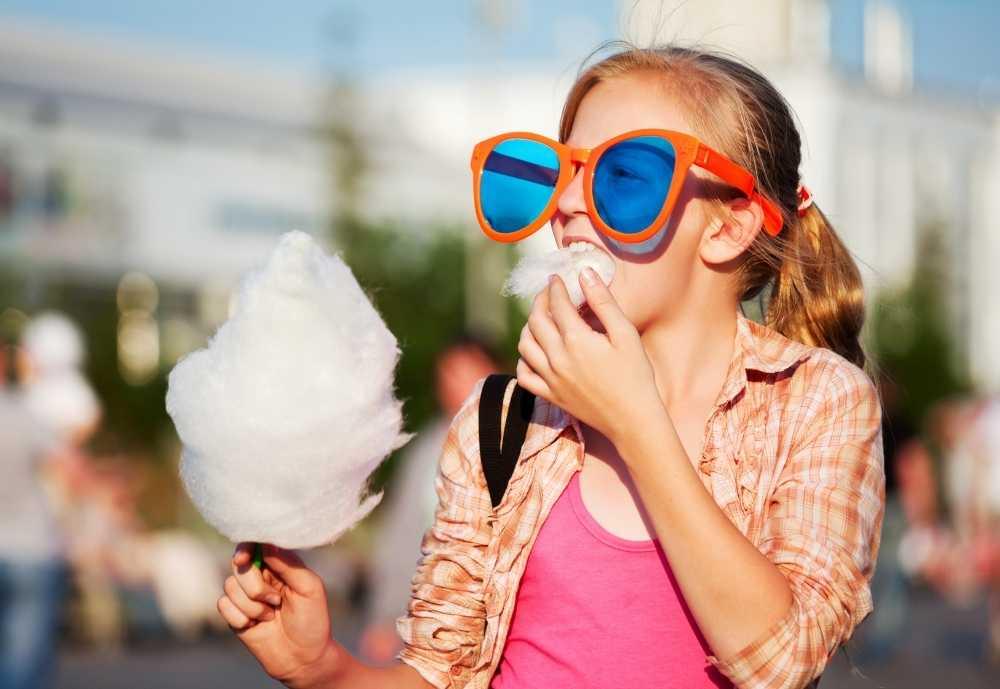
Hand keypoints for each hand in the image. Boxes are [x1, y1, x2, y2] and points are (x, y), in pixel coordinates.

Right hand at [219, 543, 340, 687]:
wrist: (303, 658)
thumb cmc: (312, 620)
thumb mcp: (309, 587)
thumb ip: (288, 563)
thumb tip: (267, 542)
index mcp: (279, 565)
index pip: (255, 544)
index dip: (245, 547)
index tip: (244, 559)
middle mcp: (259, 576)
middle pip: (238, 565)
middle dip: (254, 585)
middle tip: (275, 600)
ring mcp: (245, 596)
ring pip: (229, 586)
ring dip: (252, 606)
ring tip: (271, 615)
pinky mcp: (235, 614)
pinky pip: (223, 605)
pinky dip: (241, 617)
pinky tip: (257, 626)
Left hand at [515, 269, 663, 445]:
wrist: (633, 420)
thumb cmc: (635, 375)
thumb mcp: (625, 334)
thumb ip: (603, 302)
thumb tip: (584, 273)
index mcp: (576, 340)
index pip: (556, 305)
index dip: (555, 288)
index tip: (556, 278)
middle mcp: (557, 359)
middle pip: (535, 321)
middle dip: (540, 302)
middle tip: (548, 294)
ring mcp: (551, 379)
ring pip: (525, 346)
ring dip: (529, 327)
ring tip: (540, 319)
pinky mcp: (550, 395)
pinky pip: (524, 375)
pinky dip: (524, 359)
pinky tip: (534, 352)